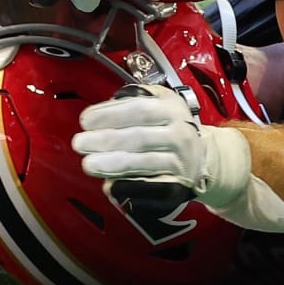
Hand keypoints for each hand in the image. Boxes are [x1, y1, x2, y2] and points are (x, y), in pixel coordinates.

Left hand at [71, 84, 251, 208]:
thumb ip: (136, 96)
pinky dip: (129, 187)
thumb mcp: (162, 100)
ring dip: (112, 165)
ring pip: (142, 163)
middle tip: (79, 143)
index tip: (85, 120)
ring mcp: (180, 162)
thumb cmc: (171, 125)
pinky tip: (110, 186)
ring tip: (88, 164)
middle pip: (138, 138)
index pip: (138, 109)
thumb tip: (106, 105)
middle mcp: (180, 134)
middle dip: (105, 140)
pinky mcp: (178, 186)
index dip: (109, 114)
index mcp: (172, 109)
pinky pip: (151, 188)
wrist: (204, 157)